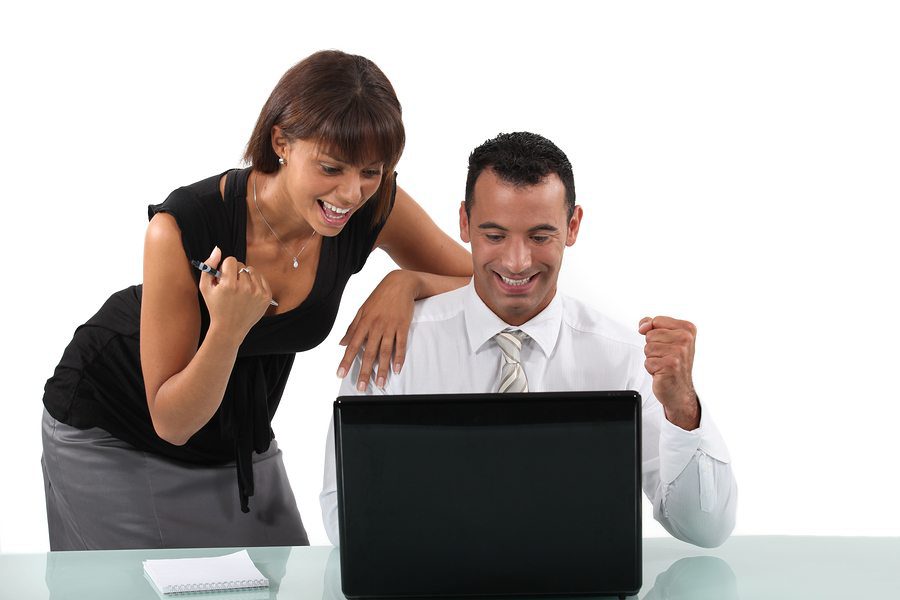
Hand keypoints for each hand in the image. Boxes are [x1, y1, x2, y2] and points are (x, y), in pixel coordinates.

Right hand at [198, 246, 273, 341]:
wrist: (230, 328)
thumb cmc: (215, 307)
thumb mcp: (205, 287)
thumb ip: (209, 266)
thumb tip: (218, 249)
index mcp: (229, 285)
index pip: (231, 260)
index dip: (225, 268)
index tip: (224, 277)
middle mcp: (246, 288)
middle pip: (242, 265)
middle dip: (235, 273)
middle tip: (231, 286)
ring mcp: (258, 293)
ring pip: (252, 271)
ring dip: (246, 276)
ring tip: (240, 289)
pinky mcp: (266, 297)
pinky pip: (261, 278)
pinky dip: (255, 282)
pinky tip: (248, 292)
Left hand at [337, 270, 415, 390]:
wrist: (400, 283)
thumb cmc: (380, 297)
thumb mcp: (362, 310)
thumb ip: (352, 328)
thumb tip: (341, 344)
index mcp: (363, 323)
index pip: (352, 346)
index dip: (346, 361)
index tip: (341, 374)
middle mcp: (375, 326)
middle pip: (369, 353)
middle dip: (364, 372)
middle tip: (362, 387)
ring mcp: (390, 327)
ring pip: (385, 352)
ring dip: (383, 369)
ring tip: (381, 383)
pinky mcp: (403, 326)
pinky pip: (401, 345)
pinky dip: (399, 358)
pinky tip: (397, 369)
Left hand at [639, 315, 699, 429]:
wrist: (680, 389)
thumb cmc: (673, 364)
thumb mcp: (666, 339)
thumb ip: (652, 325)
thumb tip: (643, 325)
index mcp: (687, 329)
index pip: (656, 321)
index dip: (653, 333)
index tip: (665, 344)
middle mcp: (686, 339)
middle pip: (650, 335)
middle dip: (653, 347)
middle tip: (666, 357)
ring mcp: (679, 352)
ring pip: (648, 348)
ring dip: (652, 358)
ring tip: (664, 364)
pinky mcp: (671, 365)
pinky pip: (648, 362)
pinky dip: (652, 369)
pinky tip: (663, 372)